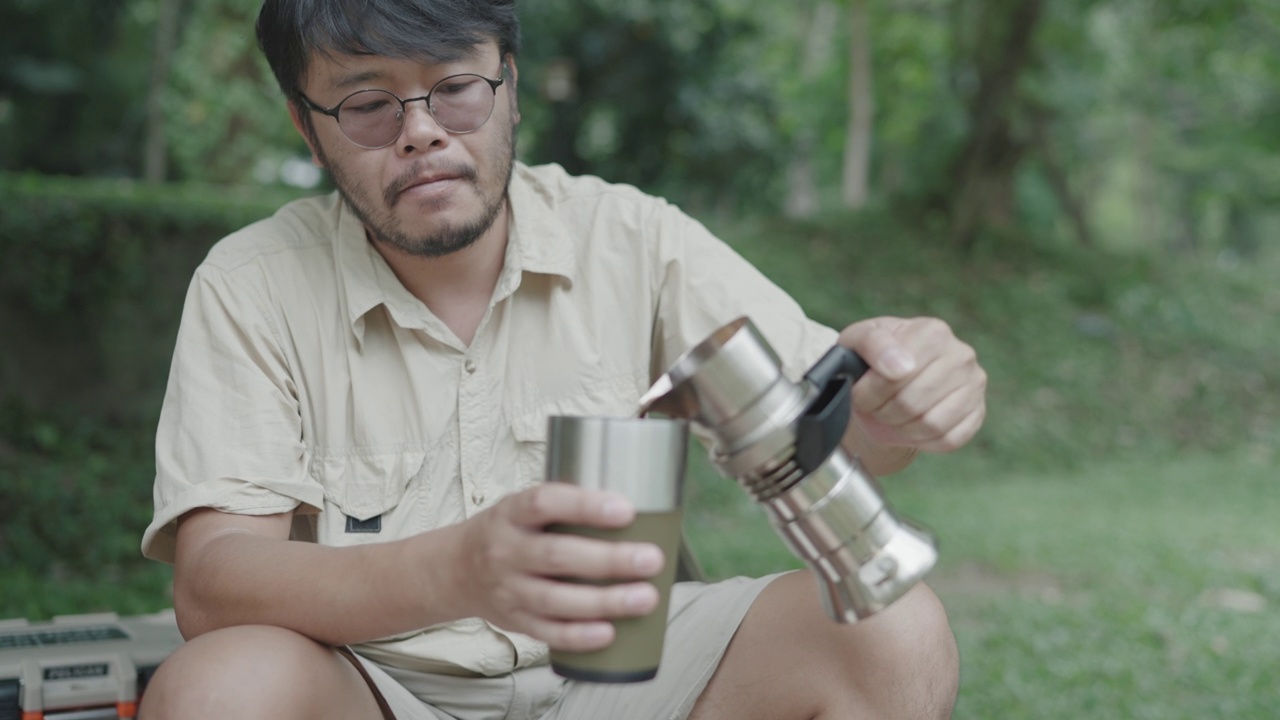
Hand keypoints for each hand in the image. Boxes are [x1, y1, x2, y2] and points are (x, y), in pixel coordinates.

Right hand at [452, 483, 664, 650]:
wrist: (455, 570)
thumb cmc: (509, 532)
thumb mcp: (523, 507)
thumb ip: (566, 507)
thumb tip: (638, 508)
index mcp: (511, 513)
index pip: (544, 503)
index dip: (584, 506)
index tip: (626, 510)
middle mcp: (505, 550)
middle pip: (556, 555)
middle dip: (609, 559)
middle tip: (650, 560)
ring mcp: (507, 589)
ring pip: (555, 599)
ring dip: (604, 601)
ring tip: (646, 598)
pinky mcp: (514, 621)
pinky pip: (547, 632)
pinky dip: (579, 636)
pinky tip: (610, 633)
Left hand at [839, 316, 986, 452]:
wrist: (891, 376)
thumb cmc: (875, 356)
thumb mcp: (860, 339)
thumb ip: (872, 344)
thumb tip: (901, 368)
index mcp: (932, 332)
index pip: (898, 373)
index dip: (870, 391)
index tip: (859, 392)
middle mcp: (960, 356)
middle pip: (912, 402)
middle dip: (882, 411)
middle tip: (872, 406)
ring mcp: (973, 385)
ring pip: (931, 425)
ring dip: (900, 428)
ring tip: (889, 415)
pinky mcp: (977, 413)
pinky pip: (949, 440)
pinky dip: (921, 440)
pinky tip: (909, 426)